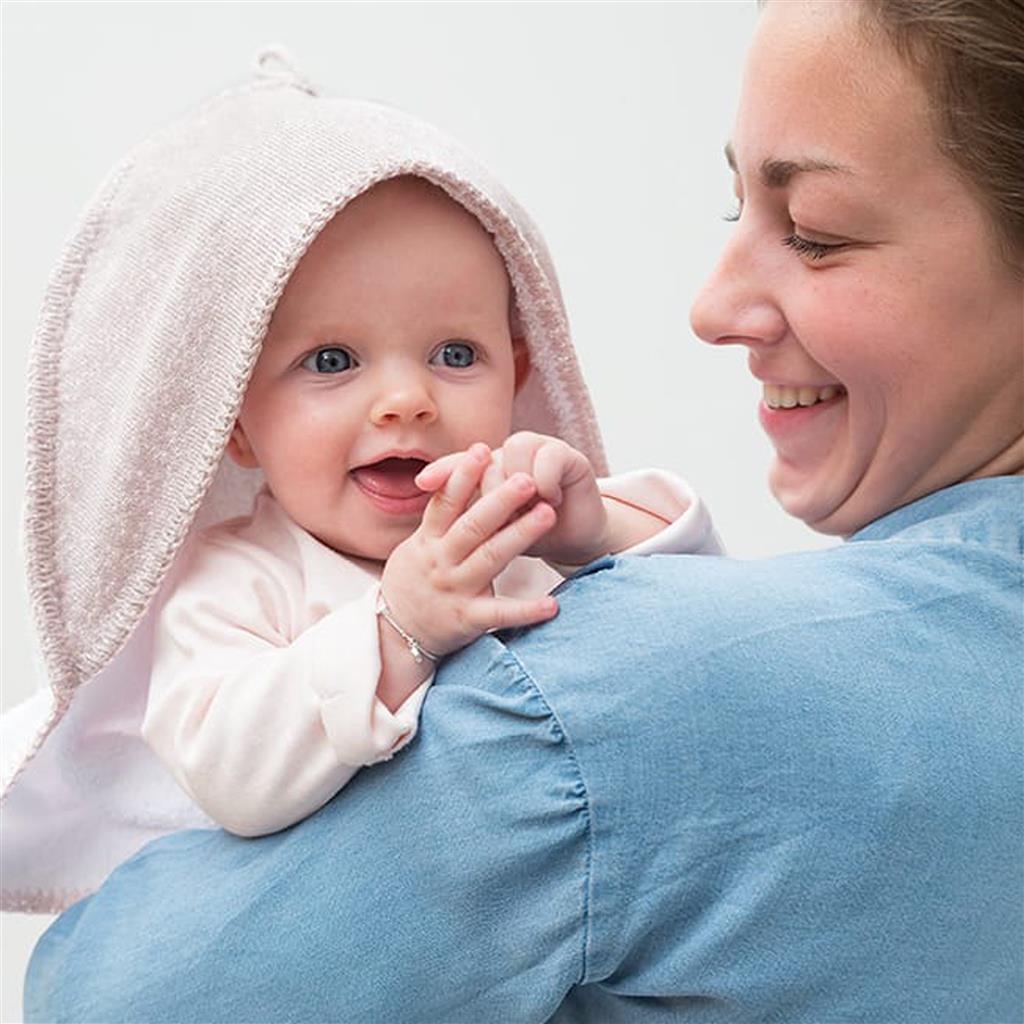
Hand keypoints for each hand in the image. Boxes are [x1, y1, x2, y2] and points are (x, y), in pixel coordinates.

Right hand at [381, 443, 558, 659]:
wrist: (395, 634)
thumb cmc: (414, 581)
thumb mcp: (417, 545)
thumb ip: (439, 515)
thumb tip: (460, 471)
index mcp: (429, 540)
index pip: (445, 502)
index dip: (463, 475)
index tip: (483, 450)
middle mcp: (441, 561)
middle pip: (473, 525)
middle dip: (500, 499)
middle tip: (529, 477)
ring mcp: (455, 590)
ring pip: (490, 558)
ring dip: (520, 535)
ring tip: (549, 514)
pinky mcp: (468, 620)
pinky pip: (500, 614)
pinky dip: (525, 610)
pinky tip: (551, 604)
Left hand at [417, 433, 608, 566]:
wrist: (573, 540)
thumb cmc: (530, 535)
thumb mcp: (496, 531)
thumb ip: (472, 518)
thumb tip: (430, 524)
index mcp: (490, 469)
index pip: (460, 463)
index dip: (443, 470)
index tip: (422, 484)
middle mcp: (511, 454)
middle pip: (488, 457)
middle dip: (488, 487)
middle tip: (496, 515)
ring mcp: (541, 450)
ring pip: (516, 448)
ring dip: (518, 481)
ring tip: (526, 506)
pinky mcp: (569, 456)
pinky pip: (549, 456)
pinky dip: (546, 479)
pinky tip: (549, 500)